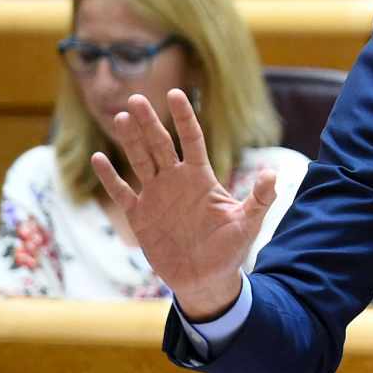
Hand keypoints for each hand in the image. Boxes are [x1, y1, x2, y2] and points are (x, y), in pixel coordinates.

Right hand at [91, 89, 275, 319]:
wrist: (206, 278)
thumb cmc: (230, 248)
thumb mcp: (249, 222)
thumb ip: (261, 198)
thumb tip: (274, 173)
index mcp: (201, 177)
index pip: (191, 140)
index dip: (184, 118)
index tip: (176, 93)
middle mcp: (176, 181)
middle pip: (160, 145)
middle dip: (149, 122)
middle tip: (137, 98)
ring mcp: (156, 196)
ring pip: (140, 161)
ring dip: (130, 140)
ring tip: (121, 117)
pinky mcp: (140, 216)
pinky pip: (122, 192)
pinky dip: (110, 177)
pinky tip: (98, 158)